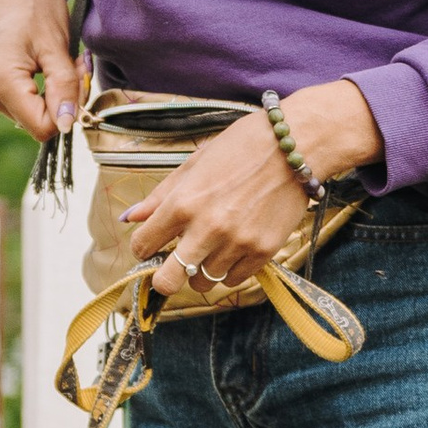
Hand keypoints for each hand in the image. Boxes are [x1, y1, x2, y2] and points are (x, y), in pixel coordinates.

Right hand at [0, 0, 84, 139]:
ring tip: (57, 63)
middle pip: (36, 122)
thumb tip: (67, 125)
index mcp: (0, 80)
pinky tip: (43, 69)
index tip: (78, 79)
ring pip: (31, 115)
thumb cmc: (37, 8)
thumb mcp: (57, 48)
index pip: (41, 126)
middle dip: (62, 100)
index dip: (67, 111)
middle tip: (73, 66)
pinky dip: (40, 92)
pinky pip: (22, 106)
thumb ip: (64, 89)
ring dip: (53, 96)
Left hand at [123, 83, 382, 295]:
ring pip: (204, 282)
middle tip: (171, 268)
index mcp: (183, 202)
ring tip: (210, 250)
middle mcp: (207, 228)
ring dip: (201, 270)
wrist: (295, 145)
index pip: (143, 244)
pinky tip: (233, 250)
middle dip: (164, 279)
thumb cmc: (242, 146)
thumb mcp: (195, 162)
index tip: (151, 244)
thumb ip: (161, 194)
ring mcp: (237, 243)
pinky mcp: (264, 251)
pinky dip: (229, 270)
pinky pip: (235, 279)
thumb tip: (131, 217)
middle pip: (169, 281)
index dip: (142, 246)